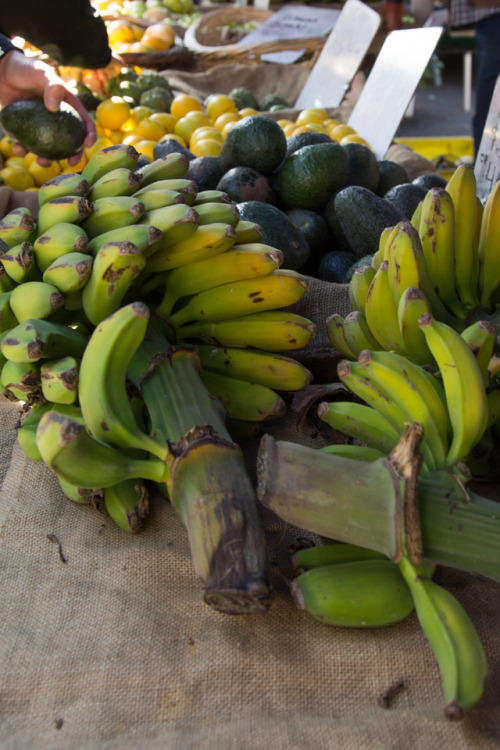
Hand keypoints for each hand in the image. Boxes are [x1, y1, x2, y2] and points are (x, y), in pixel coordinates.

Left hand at [0, 50, 95, 165]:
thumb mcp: (41, 73)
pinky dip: (24, 150)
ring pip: (50, 148)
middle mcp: (58, 119)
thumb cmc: (25, 69)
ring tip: (41, 162)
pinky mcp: (27, 130)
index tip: (87, 145)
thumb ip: (52, 86)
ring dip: (47, 159)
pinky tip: (18, 149)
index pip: (84, 122)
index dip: (89, 134)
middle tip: (71, 163)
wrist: (2, 71)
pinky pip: (28, 144)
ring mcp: (43, 126)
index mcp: (68, 106)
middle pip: (71, 141)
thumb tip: (54, 108)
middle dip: (73, 155)